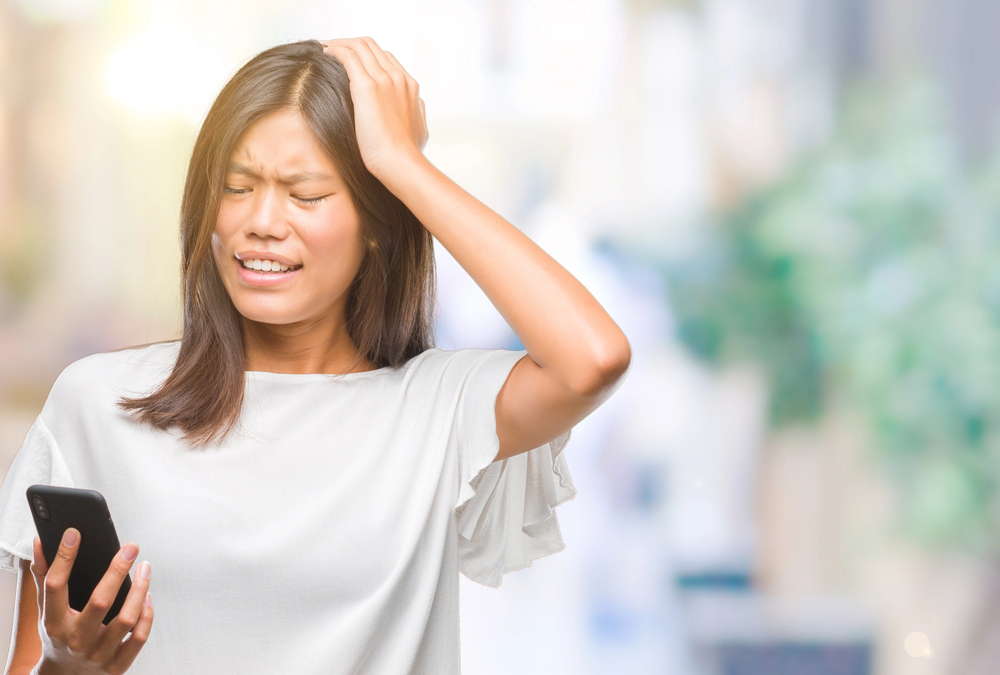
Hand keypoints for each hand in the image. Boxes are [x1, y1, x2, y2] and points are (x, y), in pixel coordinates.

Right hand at [30, 529, 153, 673]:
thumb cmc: (57, 636)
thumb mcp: (45, 609)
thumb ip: (44, 576)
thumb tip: (40, 543)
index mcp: (54, 623)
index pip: (56, 586)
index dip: (64, 557)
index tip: (75, 533)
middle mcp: (76, 640)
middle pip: (100, 601)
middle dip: (117, 570)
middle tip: (131, 547)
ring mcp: (98, 654)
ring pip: (126, 619)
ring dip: (140, 589)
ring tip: (145, 568)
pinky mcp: (117, 665)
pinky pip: (139, 637)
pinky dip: (147, 615)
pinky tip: (148, 596)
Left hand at [320, 37, 428, 182]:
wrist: (401, 162)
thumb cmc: (407, 153)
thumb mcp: (419, 128)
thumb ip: (416, 111)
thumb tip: (415, 106)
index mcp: (410, 87)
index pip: (385, 58)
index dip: (365, 55)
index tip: (350, 60)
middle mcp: (398, 78)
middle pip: (372, 46)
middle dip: (350, 43)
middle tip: (333, 49)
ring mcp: (384, 80)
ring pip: (359, 45)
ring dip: (340, 43)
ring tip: (326, 48)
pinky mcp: (368, 86)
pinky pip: (349, 55)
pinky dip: (336, 49)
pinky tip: (325, 54)